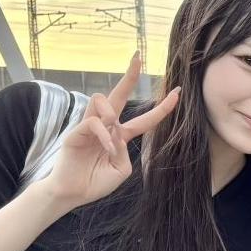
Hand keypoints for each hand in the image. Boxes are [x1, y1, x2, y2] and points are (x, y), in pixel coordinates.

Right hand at [41, 52, 179, 208]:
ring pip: (102, 101)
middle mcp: (106, 127)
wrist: (73, 193)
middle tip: (138, 56)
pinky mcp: (76, 132)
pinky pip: (93, 123)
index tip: (177, 93)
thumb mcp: (121, 170)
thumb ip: (124, 152)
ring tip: (113, 130)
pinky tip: (104, 147)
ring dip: (112, 114)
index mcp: (120, 136)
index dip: (162, 108)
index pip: (144, 119)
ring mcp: (89, 127)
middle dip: (129, 76)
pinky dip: (103, 134)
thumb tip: (116, 133)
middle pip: (118, 95)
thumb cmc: (96, 182)